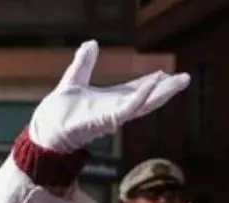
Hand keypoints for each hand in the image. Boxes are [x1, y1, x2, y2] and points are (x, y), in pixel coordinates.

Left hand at [29, 41, 189, 151]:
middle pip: (145, 99)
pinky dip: (141, 97)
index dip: (150, 83)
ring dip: (161, 93)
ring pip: (142, 105)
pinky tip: (153, 84)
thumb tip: (91, 43)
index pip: (134, 91)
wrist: (44, 132)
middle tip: (184, 79)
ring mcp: (111, 117)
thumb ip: (84, 63)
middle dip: (165, 90)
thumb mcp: (73, 80)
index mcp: (108, 102)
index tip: (164, 74)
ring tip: (178, 81)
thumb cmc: (57, 114)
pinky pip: (128, 109)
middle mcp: (113, 110)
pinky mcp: (106, 121)